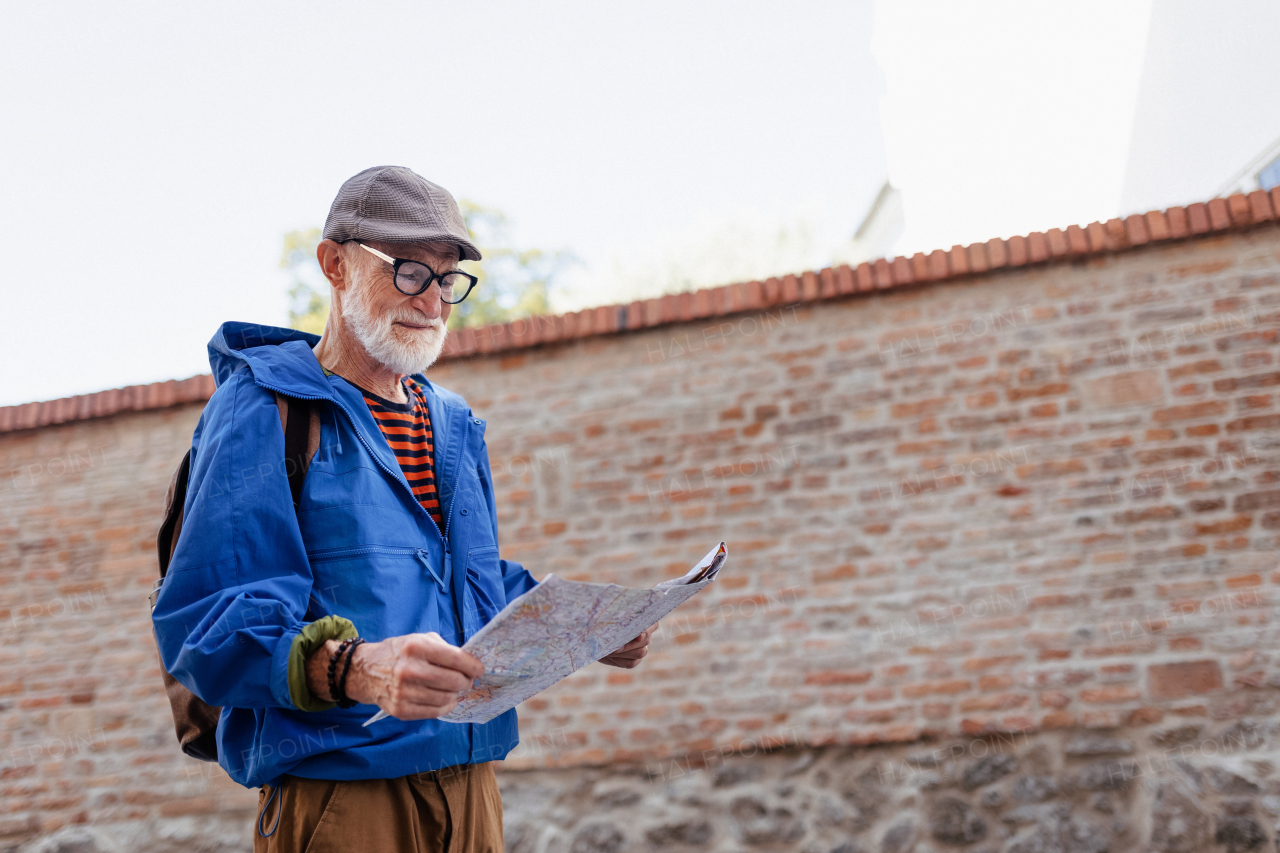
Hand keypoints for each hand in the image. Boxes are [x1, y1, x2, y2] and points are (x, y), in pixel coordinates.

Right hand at [307, 633, 483, 719]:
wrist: (364, 671)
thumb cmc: (398, 653)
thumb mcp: (419, 639)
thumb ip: (443, 648)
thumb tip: (469, 662)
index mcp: (416, 647)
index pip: (455, 659)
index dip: (473, 666)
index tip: (480, 670)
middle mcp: (409, 670)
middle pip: (453, 681)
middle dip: (467, 682)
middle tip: (468, 680)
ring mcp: (404, 692)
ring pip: (446, 698)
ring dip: (456, 695)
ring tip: (455, 689)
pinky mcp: (401, 710)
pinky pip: (434, 712)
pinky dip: (445, 707)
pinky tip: (446, 700)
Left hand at [598, 623, 658, 668]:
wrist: (591, 635)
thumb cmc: (601, 622)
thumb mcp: (609, 620)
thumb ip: (621, 623)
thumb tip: (635, 635)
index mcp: (641, 620)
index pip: (653, 625)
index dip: (647, 630)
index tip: (638, 635)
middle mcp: (644, 635)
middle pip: (646, 641)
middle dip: (630, 644)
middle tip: (616, 646)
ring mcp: (640, 648)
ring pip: (641, 652)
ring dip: (625, 652)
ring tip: (610, 649)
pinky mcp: (633, 660)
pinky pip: (632, 663)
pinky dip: (620, 660)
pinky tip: (610, 655)